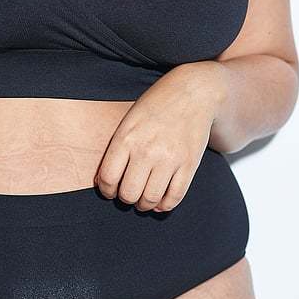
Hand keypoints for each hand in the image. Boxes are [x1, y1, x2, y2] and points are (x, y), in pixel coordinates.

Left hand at [94, 62, 226, 211]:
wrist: (194, 92)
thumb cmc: (157, 104)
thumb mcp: (129, 119)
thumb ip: (117, 147)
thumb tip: (104, 179)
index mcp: (126, 137)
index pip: (108, 178)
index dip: (106, 190)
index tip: (110, 190)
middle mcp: (146, 150)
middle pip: (128, 193)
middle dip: (125, 198)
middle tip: (128, 194)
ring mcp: (169, 159)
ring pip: (150, 199)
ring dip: (144, 205)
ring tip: (143, 200)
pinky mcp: (189, 165)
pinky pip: (174, 197)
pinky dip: (165, 205)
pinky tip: (160, 201)